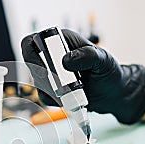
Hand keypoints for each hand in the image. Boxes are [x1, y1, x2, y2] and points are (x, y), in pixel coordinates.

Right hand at [21, 29, 144, 123]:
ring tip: (76, 90)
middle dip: (45, 78)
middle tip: (62, 84)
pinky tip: (72, 98)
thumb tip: (66, 61)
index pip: (32, 42)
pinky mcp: (52, 91)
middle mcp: (51, 57)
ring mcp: (50, 75)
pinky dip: (57, 101)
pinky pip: (45, 98)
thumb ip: (87, 56)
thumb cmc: (108, 72)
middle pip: (31, 65)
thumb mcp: (103, 60)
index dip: (31, 54)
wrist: (113, 93)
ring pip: (38, 84)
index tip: (44, 68)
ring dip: (54, 91)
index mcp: (60, 41)